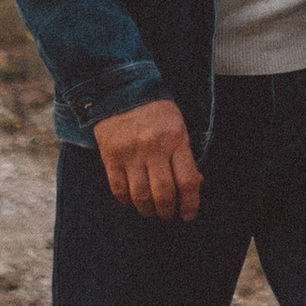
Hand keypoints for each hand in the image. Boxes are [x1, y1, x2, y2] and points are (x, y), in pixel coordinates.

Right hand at [94, 98, 202, 221]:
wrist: (121, 90)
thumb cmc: (155, 111)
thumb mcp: (178, 126)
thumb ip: (184, 155)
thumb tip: (194, 186)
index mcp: (176, 139)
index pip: (187, 181)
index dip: (190, 204)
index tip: (188, 215)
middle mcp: (154, 147)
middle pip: (164, 193)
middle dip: (167, 212)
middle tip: (168, 215)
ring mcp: (131, 153)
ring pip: (141, 196)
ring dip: (147, 210)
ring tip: (151, 211)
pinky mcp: (111, 156)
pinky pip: (119, 189)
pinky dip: (127, 201)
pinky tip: (132, 201)